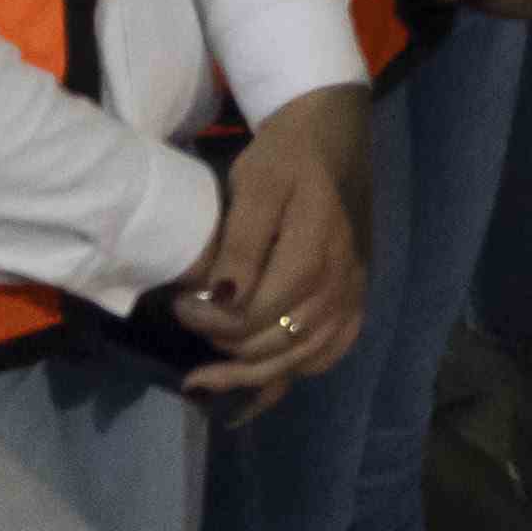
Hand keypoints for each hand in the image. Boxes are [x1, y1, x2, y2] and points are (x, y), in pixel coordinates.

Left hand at [176, 94, 370, 407]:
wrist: (333, 138)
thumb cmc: (287, 157)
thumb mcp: (256, 184)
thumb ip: (242, 243)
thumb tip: (223, 300)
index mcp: (317, 252)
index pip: (258, 313)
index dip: (211, 320)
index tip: (178, 303)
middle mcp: (341, 283)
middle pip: (277, 343)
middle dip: (223, 348)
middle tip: (186, 326)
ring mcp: (351, 296)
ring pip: (300, 359)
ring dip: (249, 376)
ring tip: (202, 382)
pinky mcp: (352, 301)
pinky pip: (326, 355)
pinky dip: (289, 377)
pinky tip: (254, 392)